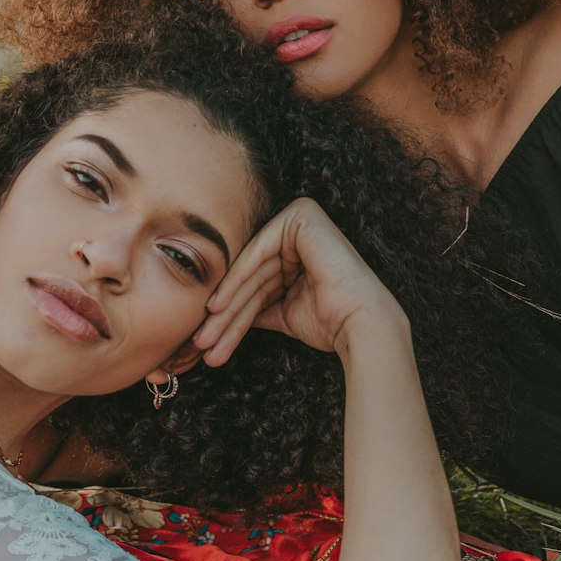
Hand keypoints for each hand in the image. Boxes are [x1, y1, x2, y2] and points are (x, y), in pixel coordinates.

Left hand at [193, 198, 399, 365]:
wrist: (359, 324)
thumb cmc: (329, 320)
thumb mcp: (283, 312)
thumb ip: (257, 306)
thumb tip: (223, 315)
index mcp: (298, 249)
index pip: (256, 281)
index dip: (231, 313)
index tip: (207, 342)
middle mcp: (299, 230)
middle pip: (251, 277)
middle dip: (224, 314)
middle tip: (201, 342)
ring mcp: (300, 220)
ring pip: (251, 268)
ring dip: (225, 306)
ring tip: (205, 337)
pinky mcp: (300, 218)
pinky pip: (259, 252)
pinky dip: (236, 280)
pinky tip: (217, 305)